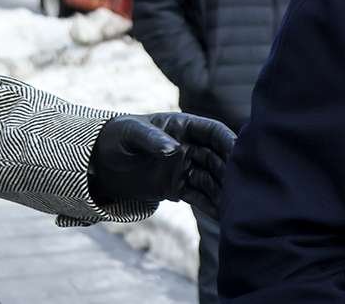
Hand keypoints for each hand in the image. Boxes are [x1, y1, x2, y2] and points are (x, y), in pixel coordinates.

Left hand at [87, 112, 235, 219]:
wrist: (97, 162)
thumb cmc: (115, 138)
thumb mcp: (130, 134)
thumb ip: (152, 140)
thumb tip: (174, 150)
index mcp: (183, 126)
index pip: (213, 132)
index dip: (228, 141)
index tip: (240, 155)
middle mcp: (190, 147)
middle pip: (218, 159)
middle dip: (232, 172)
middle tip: (247, 187)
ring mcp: (185, 169)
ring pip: (213, 180)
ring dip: (226, 192)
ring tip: (241, 207)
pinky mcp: (177, 188)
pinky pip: (200, 197)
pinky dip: (213, 206)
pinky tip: (226, 218)